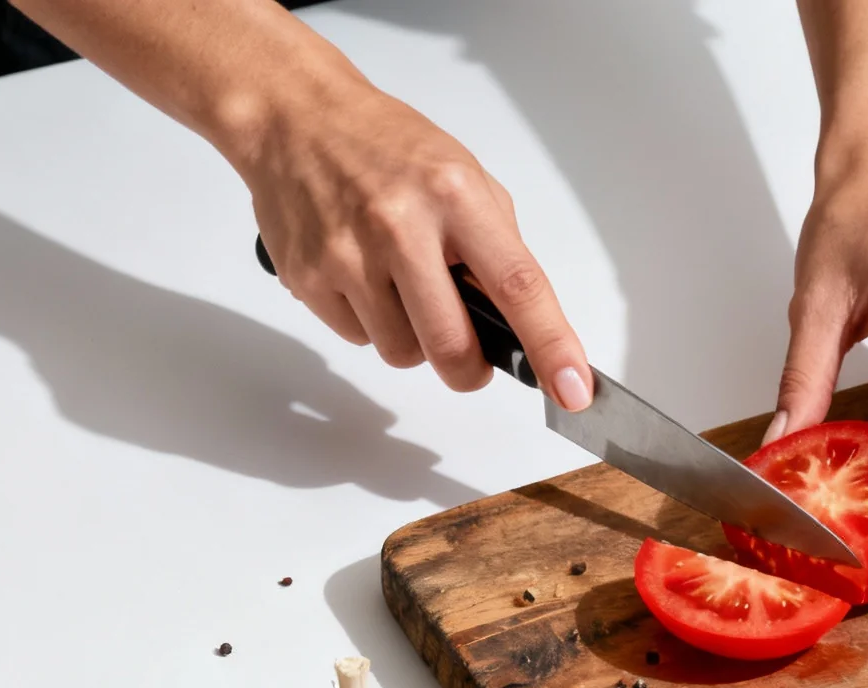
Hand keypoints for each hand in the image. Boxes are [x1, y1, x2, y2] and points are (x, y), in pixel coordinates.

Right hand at [238, 82, 593, 408]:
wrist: (294, 118)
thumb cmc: (387, 147)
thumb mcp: (465, 178)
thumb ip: (496, 247)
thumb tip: (523, 320)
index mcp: (455, 197)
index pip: (517, 286)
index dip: (550, 346)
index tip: (573, 389)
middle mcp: (400, 226)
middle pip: (452, 345)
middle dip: (470, 369)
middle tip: (471, 358)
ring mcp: (347, 255)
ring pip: (402, 353)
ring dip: (414, 340)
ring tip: (402, 288)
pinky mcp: (307, 277)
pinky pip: (357, 339)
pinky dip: (370, 323)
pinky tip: (363, 278)